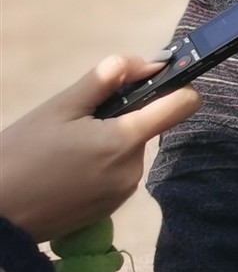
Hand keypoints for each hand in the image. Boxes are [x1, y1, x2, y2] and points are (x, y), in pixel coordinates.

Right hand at [0, 55, 200, 241]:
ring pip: (129, 150)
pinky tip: (66, 170)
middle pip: (147, 126)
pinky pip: (117, 174)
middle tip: (80, 123)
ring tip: (66, 149)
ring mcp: (122, 193)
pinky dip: (100, 166)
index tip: (158, 78)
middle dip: (121, 118)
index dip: (177, 85)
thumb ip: (105, 79)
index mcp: (124, 140)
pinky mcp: (108, 210)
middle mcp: (132, 169)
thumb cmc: (20, 156)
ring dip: (108, 143)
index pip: (183, 104)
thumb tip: (146, 62)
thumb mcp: (59, 108)